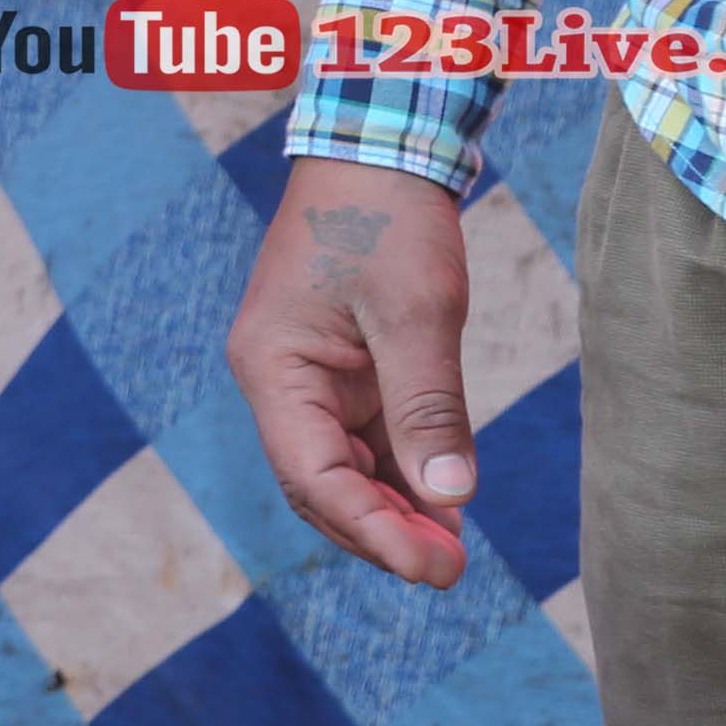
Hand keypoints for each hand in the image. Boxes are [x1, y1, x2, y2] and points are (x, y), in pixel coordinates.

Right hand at [230, 157, 479, 586]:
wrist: (376, 153)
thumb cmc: (386, 221)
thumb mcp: (416, 314)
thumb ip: (428, 407)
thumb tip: (449, 498)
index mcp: (273, 368)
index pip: (313, 475)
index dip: (372, 530)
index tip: (436, 569)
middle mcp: (280, 383)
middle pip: (320, 485)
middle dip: (380, 532)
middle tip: (450, 571)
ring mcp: (309, 380)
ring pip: (343, 470)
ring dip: (393, 512)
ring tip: (452, 551)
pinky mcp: (342, 372)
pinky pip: (366, 442)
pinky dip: (401, 477)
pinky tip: (444, 503)